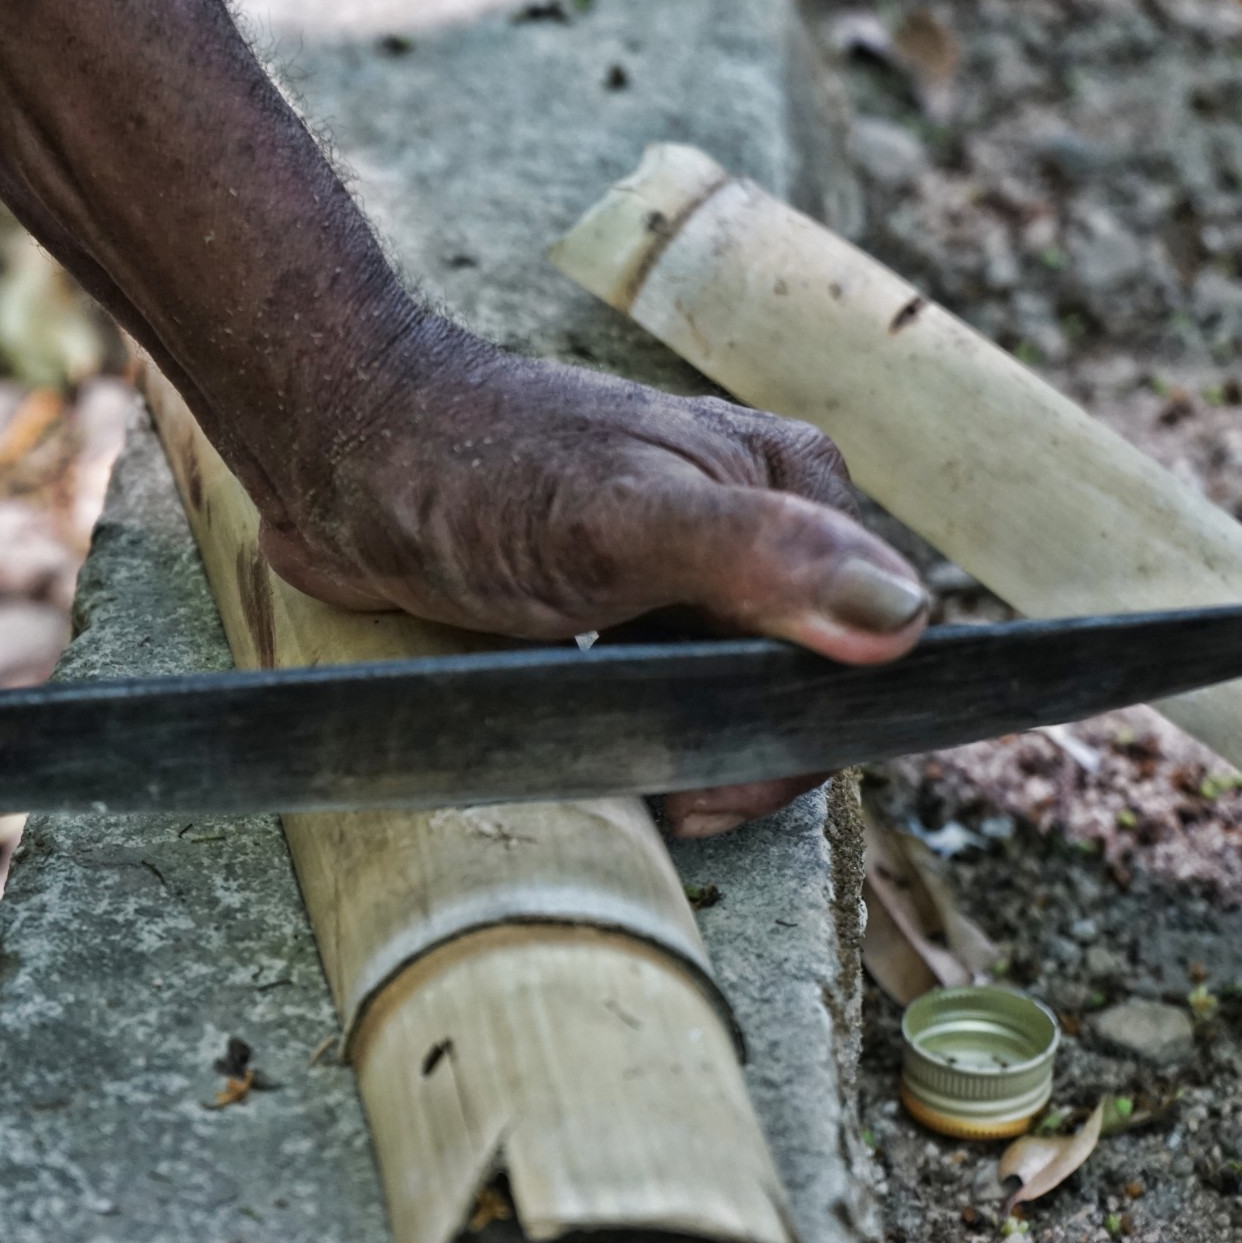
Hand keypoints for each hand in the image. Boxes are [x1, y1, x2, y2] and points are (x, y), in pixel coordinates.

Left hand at [254, 322, 929, 835]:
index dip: (794, 738)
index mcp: (794, 486)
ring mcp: (691, 562)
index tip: (705, 785)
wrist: (341, 450)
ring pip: (731, 696)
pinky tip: (582, 738)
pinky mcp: (625, 599)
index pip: (862, 651)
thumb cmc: (471, 469)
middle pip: (798, 682)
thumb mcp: (619, 521)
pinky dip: (636, 729)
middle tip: (651, 792)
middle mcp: (758, 519)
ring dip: (681, 747)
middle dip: (734, 753)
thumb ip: (760, 560)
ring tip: (607, 764)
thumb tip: (901, 620)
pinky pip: (665, 691)